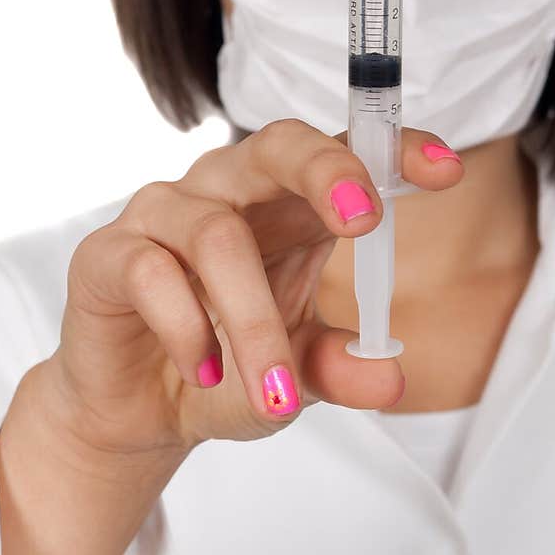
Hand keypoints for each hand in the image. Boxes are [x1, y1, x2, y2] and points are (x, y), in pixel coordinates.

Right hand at [44, 120, 462, 455]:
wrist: (137, 411)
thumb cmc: (228, 367)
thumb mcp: (296, 376)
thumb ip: (339, 369)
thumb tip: (389, 378)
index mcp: (288, 205)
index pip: (344, 157)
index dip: (394, 152)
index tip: (446, 170)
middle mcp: (229, 190)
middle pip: (278, 144)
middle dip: (327, 172)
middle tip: (364, 219)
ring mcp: (165, 212)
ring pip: (218, 233)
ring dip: (254, 319)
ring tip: (274, 392)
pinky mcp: (108, 252)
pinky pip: (150, 270)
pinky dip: (187, 327)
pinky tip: (205, 370)